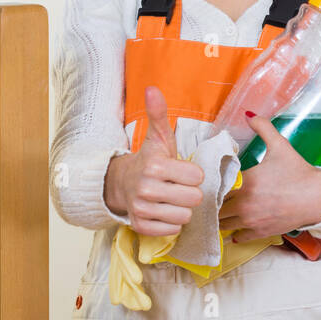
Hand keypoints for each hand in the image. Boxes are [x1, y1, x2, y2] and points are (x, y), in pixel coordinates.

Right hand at [105, 86, 203, 235]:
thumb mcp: (158, 138)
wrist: (122, 183)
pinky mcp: (140, 227)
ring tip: (172, 199)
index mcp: (155, 166)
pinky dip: (172, 223)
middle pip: (194, 198)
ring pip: (185, 216)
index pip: (197, 177)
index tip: (183, 171)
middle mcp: (146, 189)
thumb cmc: (150, 160)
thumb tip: (152, 89)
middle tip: (179, 187)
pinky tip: (164, 211)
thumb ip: (159, 114)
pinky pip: (173, 230)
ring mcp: (141, 209)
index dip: (194, 174)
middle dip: (191, 193)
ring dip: (182, 208)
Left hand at [219, 111, 320, 241]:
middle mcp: (244, 204)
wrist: (319, 198)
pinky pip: (238, 236)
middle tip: (213, 196)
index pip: (215, 186)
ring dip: (220, 217)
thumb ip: (263, 128)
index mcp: (245, 182)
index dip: (211, 184)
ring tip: (221, 210)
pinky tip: (236, 224)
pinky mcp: (260, 232)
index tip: (211, 181)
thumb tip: (249, 114)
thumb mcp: (281, 146)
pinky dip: (234, 231)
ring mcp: (251, 221)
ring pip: (222, 224)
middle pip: (214, 207)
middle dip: (212, 202)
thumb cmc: (299, 172)